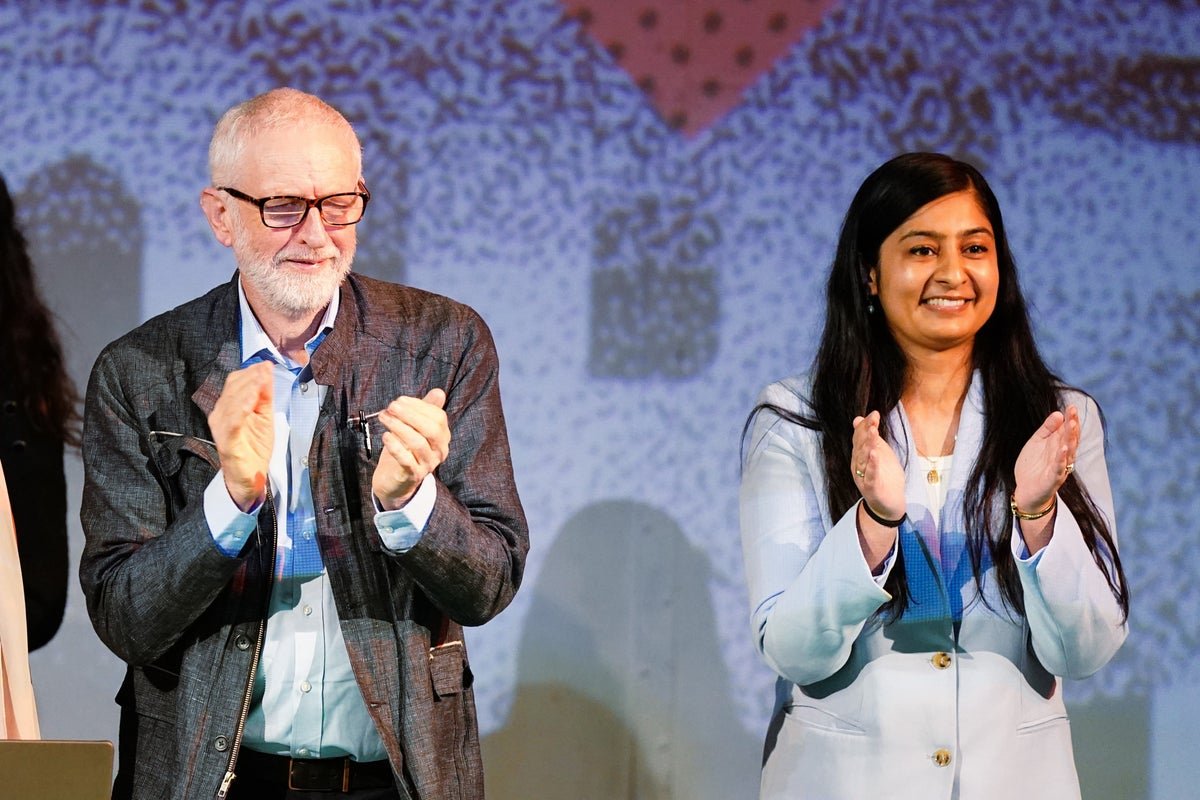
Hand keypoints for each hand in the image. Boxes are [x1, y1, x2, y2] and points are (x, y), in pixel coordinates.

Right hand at [209, 362, 273, 511]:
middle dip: (250, 377)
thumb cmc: (254, 448)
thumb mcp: (264, 416)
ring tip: (260, 380)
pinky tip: (252, 401)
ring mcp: (222, 427)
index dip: (250, 372)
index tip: (266, 365)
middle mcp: (221, 415)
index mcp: (229, 407)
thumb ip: (265, 396)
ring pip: (231, 402)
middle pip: (232, 389)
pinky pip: (232, 422)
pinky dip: (241, 409)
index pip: (235, 382)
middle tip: (265, 369)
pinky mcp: (227, 441)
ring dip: (247, 389)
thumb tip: (267, 371)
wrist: (250, 477)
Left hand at [372, 388, 450, 510]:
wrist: (396, 481)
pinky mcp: (413, 475)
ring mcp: (428, 464)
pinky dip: (395, 446)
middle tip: (392, 406)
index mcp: (443, 437)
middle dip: (411, 415)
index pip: (438, 417)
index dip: (419, 406)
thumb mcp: (415, 428)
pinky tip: (385, 436)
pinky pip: (406, 460)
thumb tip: (438, 392)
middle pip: (432, 430)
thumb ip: (425, 410)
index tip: (400, 400)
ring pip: (418, 443)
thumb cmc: (405, 449)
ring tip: (384, 418)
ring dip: (399, 427)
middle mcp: (439, 451)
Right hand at [851, 411, 905, 518]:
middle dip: (867, 432)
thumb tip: (858, 418)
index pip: (859, 437)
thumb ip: (868, 438)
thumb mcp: (878, 454)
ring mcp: (863, 476)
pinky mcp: (872, 488)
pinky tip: (874, 454)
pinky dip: (872, 464)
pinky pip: (871, 475)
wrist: (887, 505)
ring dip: (868, 445)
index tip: (875, 414)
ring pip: (864, 459)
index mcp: (859, 456)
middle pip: (860, 446)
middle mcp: (858, 465)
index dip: (866, 425)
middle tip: (873, 420)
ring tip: (874, 432)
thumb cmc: (883, 479)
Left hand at [1013, 405, 1079, 512]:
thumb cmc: (1033, 466)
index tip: (1072, 406)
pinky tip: (1063, 449)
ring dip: (1070, 439)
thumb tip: (1058, 413)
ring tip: (1071, 426)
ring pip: (1068, 453)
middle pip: (1070, 439)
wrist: (1026, 491)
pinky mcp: (1053, 480)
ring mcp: (1059, 468)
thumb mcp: (1037, 443)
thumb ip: (1047, 429)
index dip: (1071, 419)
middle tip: (1073, 412)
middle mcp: (1063, 456)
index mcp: (1059, 446)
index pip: (1068, 431)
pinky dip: (1061, 459)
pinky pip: (1059, 468)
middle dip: (1072, 426)